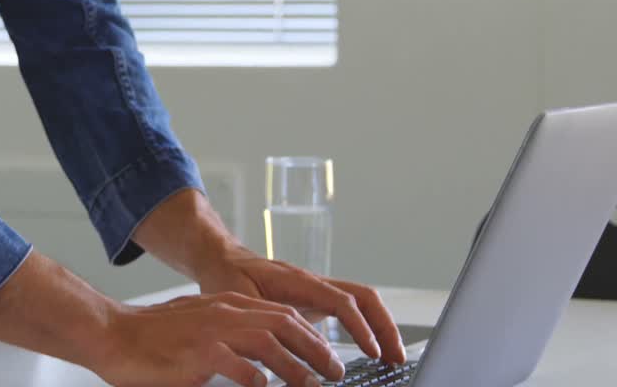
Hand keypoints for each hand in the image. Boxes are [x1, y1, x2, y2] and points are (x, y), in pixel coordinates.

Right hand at [92, 291, 346, 386]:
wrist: (113, 334)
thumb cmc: (153, 337)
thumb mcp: (198, 325)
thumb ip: (229, 339)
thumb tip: (258, 365)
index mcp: (228, 305)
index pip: (282, 314)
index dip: (311, 335)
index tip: (330, 355)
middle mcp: (225, 312)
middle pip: (284, 324)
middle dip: (316, 348)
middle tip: (337, 371)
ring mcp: (212, 330)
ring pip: (268, 342)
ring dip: (296, 365)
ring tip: (313, 385)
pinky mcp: (198, 352)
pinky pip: (237, 365)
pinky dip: (255, 378)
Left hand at [194, 242, 406, 365]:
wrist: (221, 258)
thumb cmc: (226, 277)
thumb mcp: (237, 301)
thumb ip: (260, 322)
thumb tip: (279, 350)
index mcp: (298, 281)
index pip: (342, 301)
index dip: (360, 327)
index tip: (373, 351)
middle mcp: (314, 282)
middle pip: (365, 296)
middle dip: (385, 325)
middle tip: (395, 358)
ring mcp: (317, 290)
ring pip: (362, 301)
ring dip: (380, 326)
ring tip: (390, 358)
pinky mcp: (315, 299)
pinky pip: (350, 309)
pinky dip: (366, 327)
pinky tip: (370, 349)